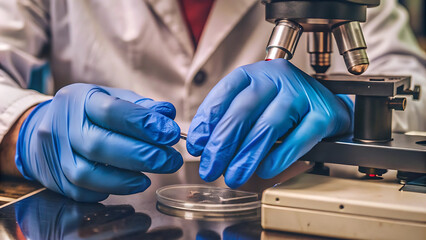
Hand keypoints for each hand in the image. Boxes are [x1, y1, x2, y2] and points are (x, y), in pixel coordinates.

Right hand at [15, 83, 182, 201]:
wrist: (44, 127)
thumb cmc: (88, 113)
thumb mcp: (112, 98)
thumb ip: (140, 107)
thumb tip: (167, 114)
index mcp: (80, 99)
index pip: (112, 111)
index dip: (144, 124)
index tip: (170, 134)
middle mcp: (62, 125)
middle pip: (100, 145)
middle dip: (142, 156)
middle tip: (170, 160)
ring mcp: (53, 153)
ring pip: (86, 174)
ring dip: (125, 180)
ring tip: (148, 178)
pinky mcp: (53, 177)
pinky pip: (80, 192)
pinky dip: (107, 190)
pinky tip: (126, 183)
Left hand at [187, 59, 352, 187]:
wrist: (327, 105)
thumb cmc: (283, 107)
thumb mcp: (253, 105)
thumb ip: (229, 119)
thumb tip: (204, 146)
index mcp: (255, 74)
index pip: (224, 94)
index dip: (207, 122)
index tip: (197, 146)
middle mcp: (277, 77)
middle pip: (243, 112)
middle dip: (222, 146)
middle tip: (210, 169)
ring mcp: (302, 94)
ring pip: (267, 127)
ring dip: (246, 157)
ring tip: (234, 176)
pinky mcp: (322, 114)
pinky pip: (297, 139)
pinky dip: (278, 158)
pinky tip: (265, 170)